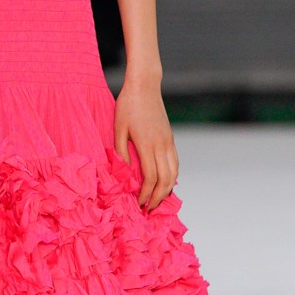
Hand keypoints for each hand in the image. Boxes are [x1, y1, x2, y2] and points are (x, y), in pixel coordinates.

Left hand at [113, 75, 178, 210]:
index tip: (139, 204)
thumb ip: (121, 150)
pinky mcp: (170, 138)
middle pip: (165, 180)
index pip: (150, 177)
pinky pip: (175, 162)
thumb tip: (123, 171)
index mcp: (147, 144)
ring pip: (174, 173)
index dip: (146, 194)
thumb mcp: (118, 127)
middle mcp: (161, 145)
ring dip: (167, 189)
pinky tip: (165, 183)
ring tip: (157, 200)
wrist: (145, 85)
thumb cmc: (127, 104)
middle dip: (158, 197)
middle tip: (149, 209)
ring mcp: (168, 141)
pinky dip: (173, 176)